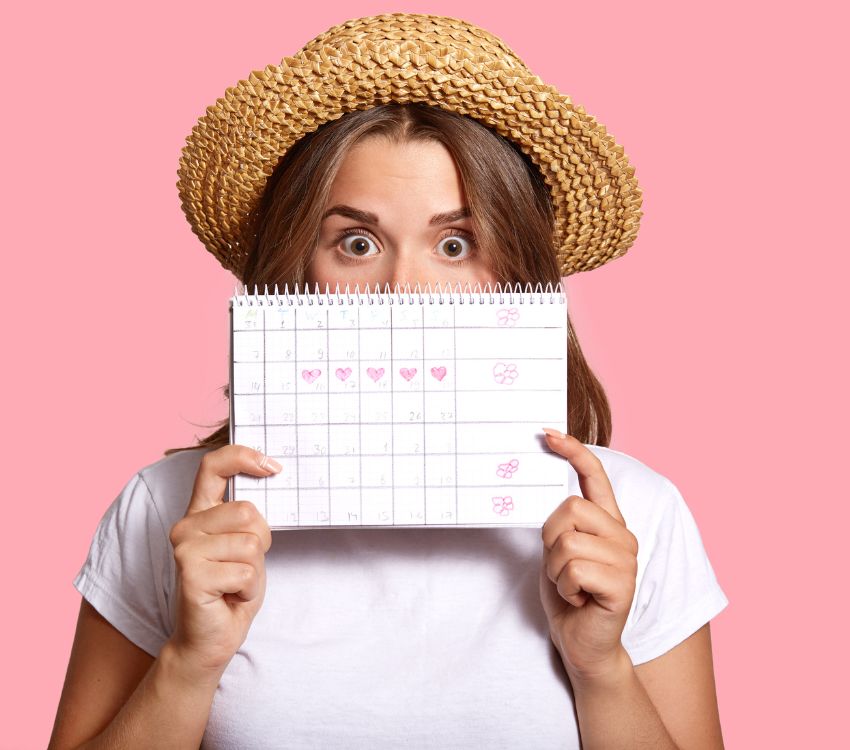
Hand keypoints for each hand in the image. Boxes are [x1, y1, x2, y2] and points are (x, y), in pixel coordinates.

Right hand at [167, 445, 278, 674]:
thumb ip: (247, 518)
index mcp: (200, 513)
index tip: (272, 466)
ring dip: (255, 570)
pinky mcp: (191, 574)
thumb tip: (269, 477)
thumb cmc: (231, 590)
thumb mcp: (246, 546)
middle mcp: (186, 526)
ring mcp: (185, 549)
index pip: (213, 467)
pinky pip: (246, 571)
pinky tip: (230, 597)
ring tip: (236, 584)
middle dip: (261, 541)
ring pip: (250, 543)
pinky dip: (249, 588)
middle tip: (246, 566)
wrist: (210, 639)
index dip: (242, 457)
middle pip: (248, 512)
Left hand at [538, 429, 638, 681]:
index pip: (596, 477)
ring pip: (566, 542)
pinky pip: (573, 569)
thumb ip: (561, 523)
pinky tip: (579, 599)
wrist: (582, 644)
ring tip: (570, 586)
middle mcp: (622, 535)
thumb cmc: (569, 594)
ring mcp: (626, 559)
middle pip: (570, 509)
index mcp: (608, 522)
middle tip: (560, 567)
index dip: (574, 453)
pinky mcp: (622, 585)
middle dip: (550, 540)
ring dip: (555, 570)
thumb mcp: (559, 551)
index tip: (549, 434)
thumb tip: (543, 491)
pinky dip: (565, 588)